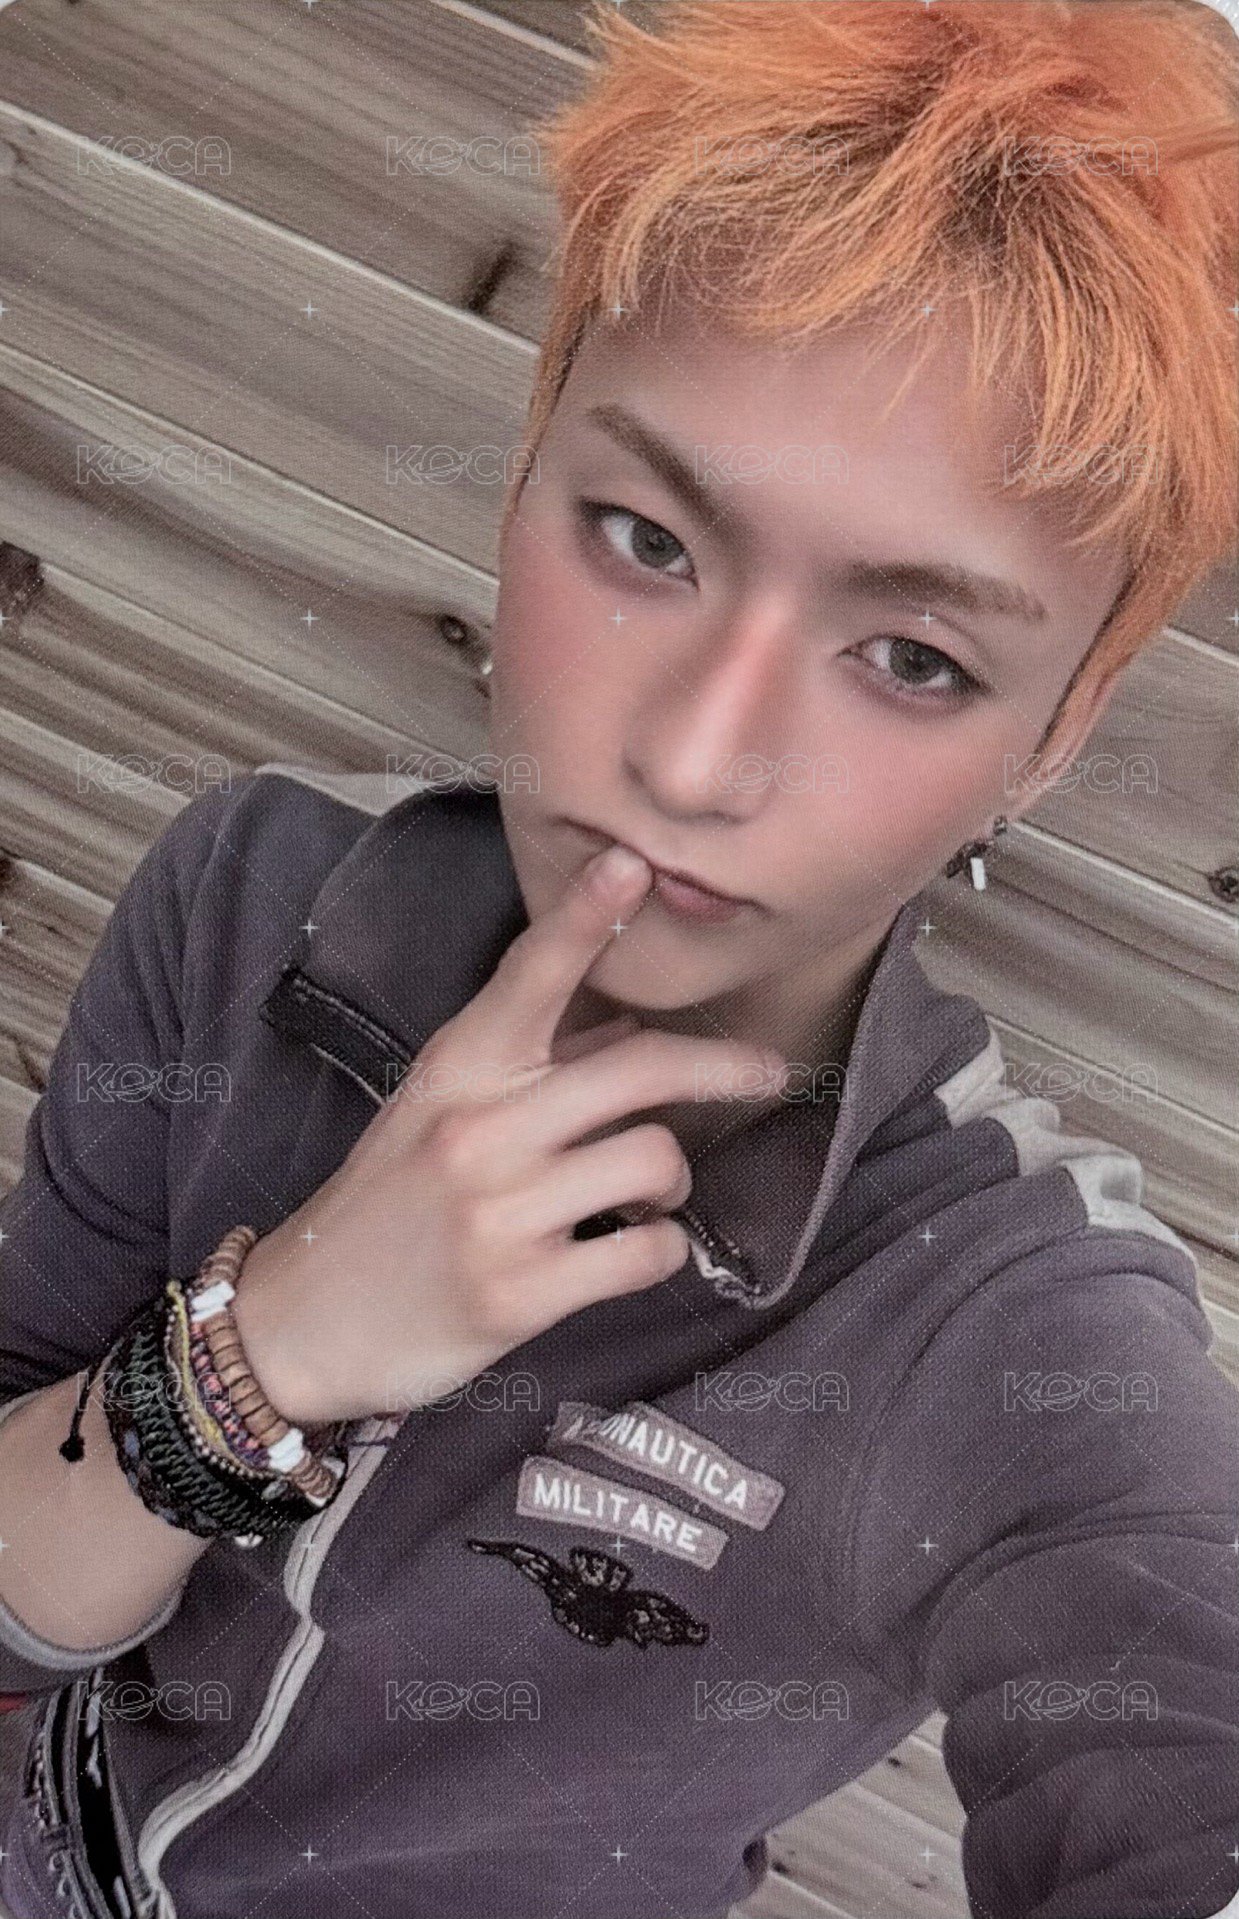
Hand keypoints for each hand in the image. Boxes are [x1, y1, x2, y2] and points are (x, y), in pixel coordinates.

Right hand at [233, 845, 785, 1423]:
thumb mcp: (438, 1112)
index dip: (584, 916)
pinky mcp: (519, 1294)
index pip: (530, 976)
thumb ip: (533, 1066)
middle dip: (724, 1066)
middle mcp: (478, 1129)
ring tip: (646, 1199)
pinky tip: (632, 1249)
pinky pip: (646, 1253)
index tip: (632, 862)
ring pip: (654, 1159)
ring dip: (672, 1181)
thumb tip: (635, 1028)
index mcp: (457, 1069)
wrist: (306, 1322)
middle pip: (640, 1068)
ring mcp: (498, 1213)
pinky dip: (660, 1250)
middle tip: (768, 1072)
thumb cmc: (386, 1204)